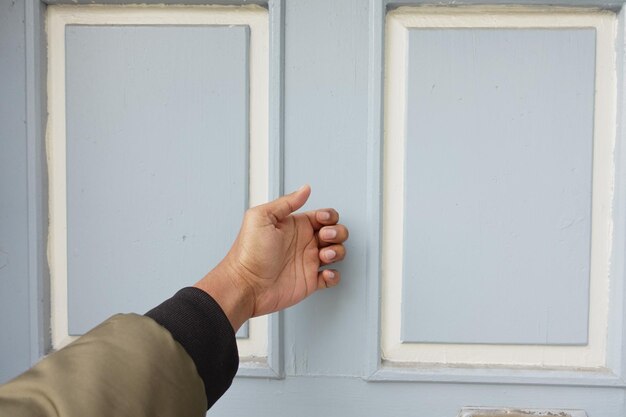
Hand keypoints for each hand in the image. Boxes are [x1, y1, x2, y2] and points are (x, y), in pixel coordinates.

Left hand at [194, 185, 348, 329]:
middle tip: (324, 237)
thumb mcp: (262, 217)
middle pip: (334, 232)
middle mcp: (303, 242)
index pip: (322, 216)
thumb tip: (304, 189)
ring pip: (336, 252)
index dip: (328, 216)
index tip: (322, 220)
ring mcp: (307, 262)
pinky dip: (334, 276)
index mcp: (295, 226)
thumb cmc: (248, 252)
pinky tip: (325, 273)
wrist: (245, 285)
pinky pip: (331, 277)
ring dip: (337, 252)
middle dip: (337, 232)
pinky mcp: (309, 281)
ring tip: (323, 256)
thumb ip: (286, 202)